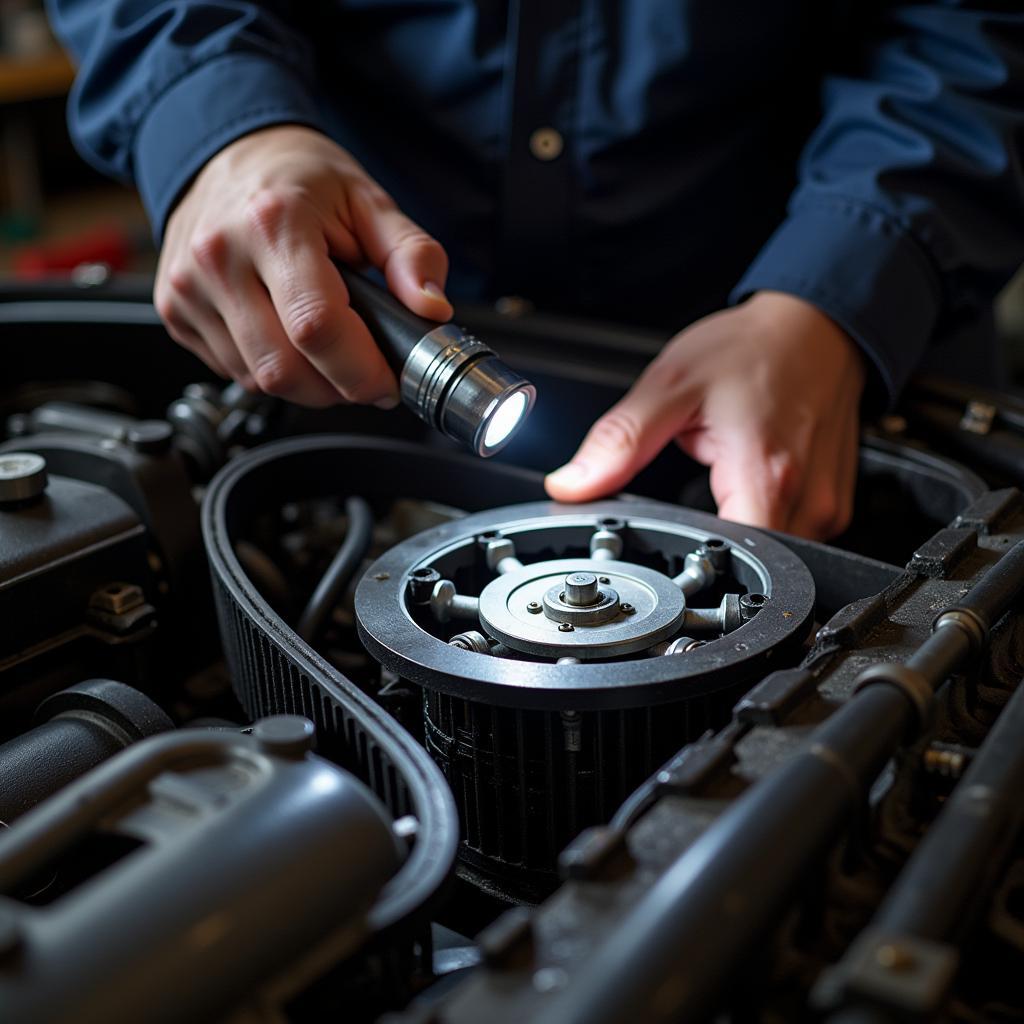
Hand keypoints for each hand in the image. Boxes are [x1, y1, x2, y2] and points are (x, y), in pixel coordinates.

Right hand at [154, 125, 452, 406]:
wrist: (226, 151)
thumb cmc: (299, 179)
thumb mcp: (369, 201)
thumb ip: (412, 255)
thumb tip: (432, 308)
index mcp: (273, 223)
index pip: (317, 327)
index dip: (360, 370)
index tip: (387, 381)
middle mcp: (219, 256)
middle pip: (284, 368)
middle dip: (337, 388)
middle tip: (364, 372)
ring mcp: (188, 286)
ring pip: (259, 379)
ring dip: (306, 384)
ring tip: (328, 349)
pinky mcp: (173, 310)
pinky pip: (234, 372)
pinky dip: (271, 371)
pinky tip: (286, 338)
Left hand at [545, 292, 865, 539]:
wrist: (813, 325)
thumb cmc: (752, 348)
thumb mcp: (670, 387)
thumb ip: (618, 442)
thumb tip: (570, 485)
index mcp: (765, 474)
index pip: (730, 562)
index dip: (689, 561)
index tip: (665, 544)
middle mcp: (805, 498)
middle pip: (749, 565)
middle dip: (709, 548)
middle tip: (689, 503)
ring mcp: (825, 505)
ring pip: (772, 553)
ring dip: (737, 532)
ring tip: (719, 486)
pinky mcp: (832, 504)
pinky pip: (792, 534)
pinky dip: (761, 518)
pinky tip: (745, 485)